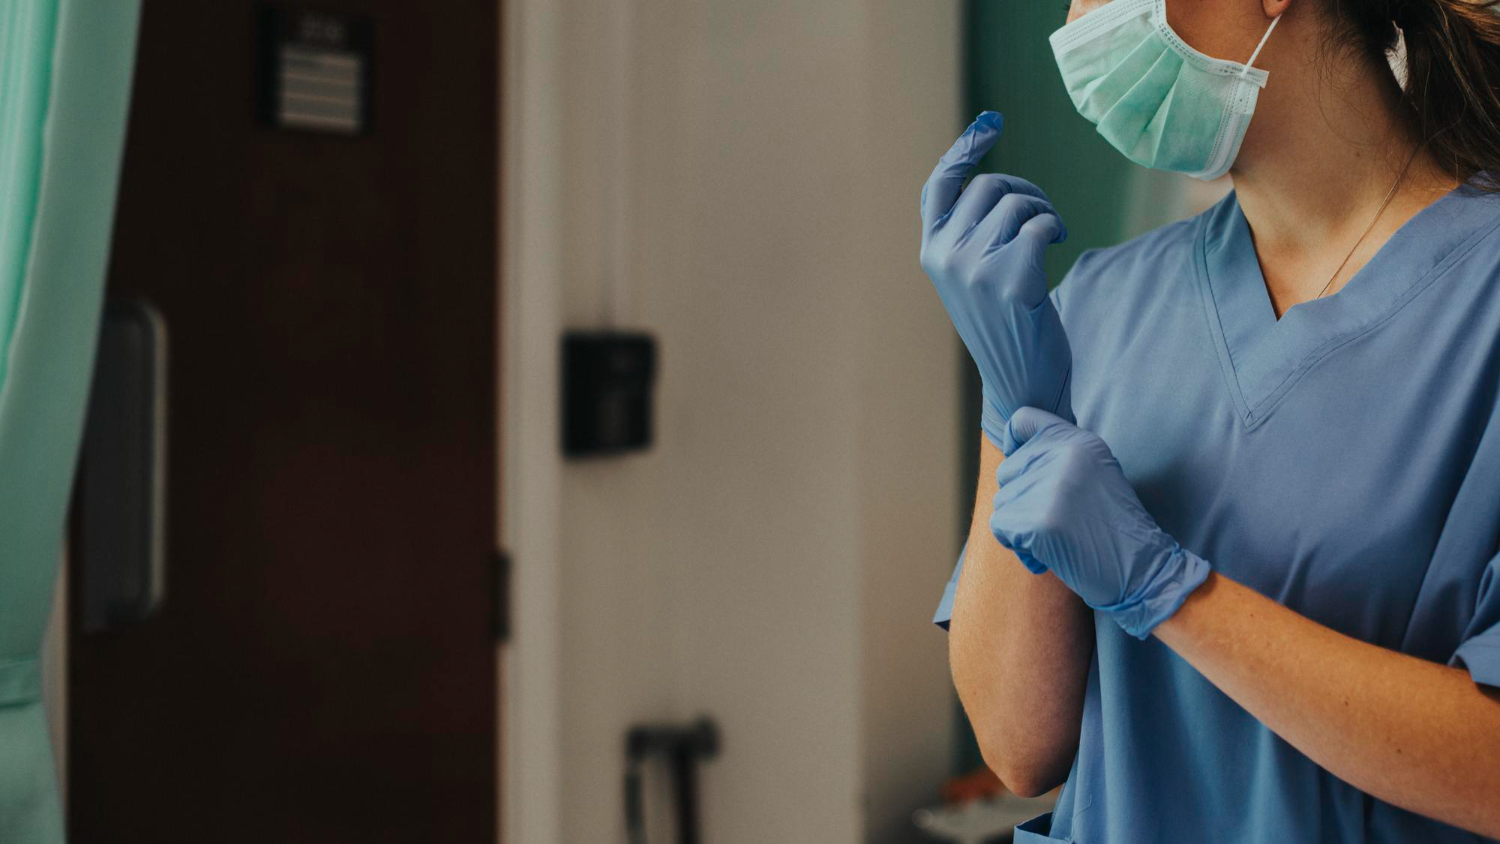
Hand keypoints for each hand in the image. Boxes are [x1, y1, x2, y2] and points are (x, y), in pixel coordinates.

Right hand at [919, 111, 1073, 445]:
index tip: (991, 122)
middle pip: (989, 187)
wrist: (1022, 380)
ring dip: (1043, 211)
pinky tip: (1058, 245)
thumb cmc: (1004, 324)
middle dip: (1024, 191)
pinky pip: (1040, 224)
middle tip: (1043, 216)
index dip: (965, 150)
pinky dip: (1054, 227)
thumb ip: (968, 233)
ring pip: (1016, 203)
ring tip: (1050, 236)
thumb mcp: (972, 275)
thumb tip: (991, 179)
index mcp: (931, 252)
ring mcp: (975, 268)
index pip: (940, 186)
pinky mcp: (1011, 279)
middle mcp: (946, 257)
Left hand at [988, 407, 1210, 638]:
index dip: (1014, 443)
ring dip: (1020, 527)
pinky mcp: (1039, 520)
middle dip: (1021, 500)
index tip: (1023, 469)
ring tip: (1058, 538)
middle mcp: (1064, 455)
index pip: (1023, 419)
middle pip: (1007, 471)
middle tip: (1055, 521)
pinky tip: (1047, 555)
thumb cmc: (1114, 528)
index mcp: (1079, 441)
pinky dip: (1018, 546)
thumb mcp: (1096, 473)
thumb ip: (1058, 458)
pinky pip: (1001, 528)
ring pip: (1002, 502)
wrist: (1144, 569)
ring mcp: (1051, 487)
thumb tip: (1010, 455)